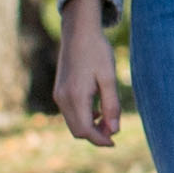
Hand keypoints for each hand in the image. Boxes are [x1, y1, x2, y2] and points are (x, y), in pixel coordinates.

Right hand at [55, 1, 120, 145]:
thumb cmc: (97, 51)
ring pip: (73, 123)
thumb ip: (111, 105)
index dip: (100, 140)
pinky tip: (97, 110)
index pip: (85, 130)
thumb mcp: (108, 78)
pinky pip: (70, 113)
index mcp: (75, 96)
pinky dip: (83, 118)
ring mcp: (58, 95)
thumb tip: (114, 130)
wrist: (79, 32)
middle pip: (77, 131)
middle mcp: (63, 99)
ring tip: (108, 119)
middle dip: (95, 135)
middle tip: (114, 130)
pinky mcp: (59, 91)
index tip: (114, 141)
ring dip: (89, 127)